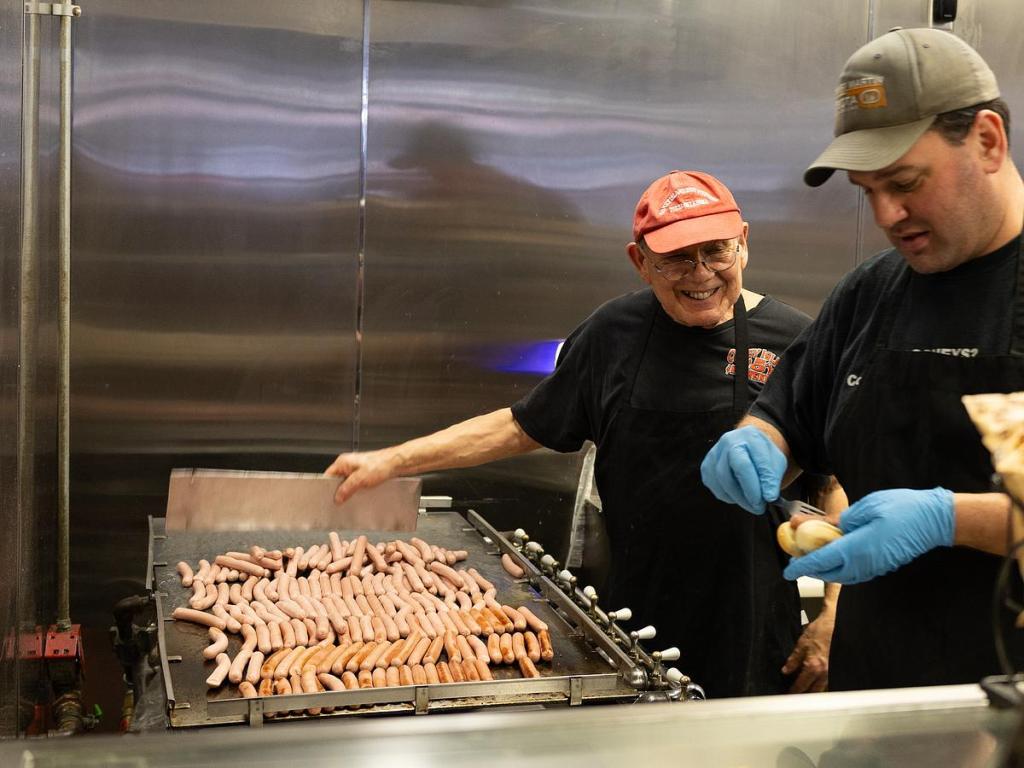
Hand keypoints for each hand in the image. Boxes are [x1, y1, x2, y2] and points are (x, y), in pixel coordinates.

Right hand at [324, 450, 397, 503]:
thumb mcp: (360, 479)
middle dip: (340, 490)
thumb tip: (338, 497)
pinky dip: (358, 488)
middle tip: (342, 499)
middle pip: (338, 480)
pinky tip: (362, 493)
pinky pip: (356, 482)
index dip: (327, 487)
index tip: (329, 497)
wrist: (396, 463)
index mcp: (343, 461)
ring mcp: (356, 468)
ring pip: (348, 482)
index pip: (328, 475)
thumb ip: (347, 488)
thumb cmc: (381, 464)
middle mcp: (348, 463)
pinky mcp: (364, 472)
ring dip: (350, 490)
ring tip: (355, 495)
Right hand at [700, 425, 786, 513]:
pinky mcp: (707, 467)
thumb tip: (768, 497)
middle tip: (759, 508)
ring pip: (723, 482)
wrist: (748, 446)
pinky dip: (730, 497)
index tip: (769, 499)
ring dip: (739, 498)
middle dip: (748, 493)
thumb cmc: (763, 456)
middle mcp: (728, 441)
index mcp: (749, 436)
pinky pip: (717, 488)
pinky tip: (741, 495)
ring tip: (753, 504)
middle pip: (733, 471)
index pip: (752, 462)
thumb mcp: (776, 462)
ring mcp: (714, 454)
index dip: (760, 483)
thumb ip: (772, 477)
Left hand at [782, 611, 832, 692]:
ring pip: (821, 687)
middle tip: (795, 697)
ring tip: (804, 691)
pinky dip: (819, 683)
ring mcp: (831, 671)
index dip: (794, 690)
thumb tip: (786, 671)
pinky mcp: (834, 667)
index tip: (788, 694)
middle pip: (814, 690)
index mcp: (813, 666)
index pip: (802, 684)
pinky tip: (814, 682)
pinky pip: (826, 680)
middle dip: (804, 695)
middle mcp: (824, 672)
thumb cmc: (819, 631)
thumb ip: (793, 660)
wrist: (833, 624)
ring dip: (813, 690)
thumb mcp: (801, 644)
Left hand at [783, 487, 954, 583]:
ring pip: (841, 575)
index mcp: (858, 548)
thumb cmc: (903, 509)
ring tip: (811, 554)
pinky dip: (838, 567)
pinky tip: (834, 554)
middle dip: (810, 567)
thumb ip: (842, 520)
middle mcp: (864, 563)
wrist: (936, 520)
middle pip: (828, 573)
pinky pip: (854, 572)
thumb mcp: (867, 506)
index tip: (786, 571)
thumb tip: (825, 528)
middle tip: (795, 556)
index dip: (801, 566)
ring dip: (824, 568)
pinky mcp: (881, 566)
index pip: (821, 562)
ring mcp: (874, 567)